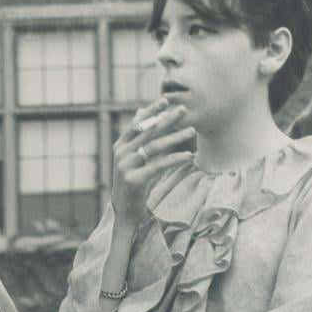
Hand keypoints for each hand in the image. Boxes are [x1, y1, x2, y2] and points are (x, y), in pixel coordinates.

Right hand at [111, 98, 195, 225]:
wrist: (125, 211)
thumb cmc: (134, 181)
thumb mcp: (133, 157)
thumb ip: (138, 136)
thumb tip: (140, 111)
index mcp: (120, 146)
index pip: (137, 124)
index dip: (151, 111)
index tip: (165, 100)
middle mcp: (121, 154)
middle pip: (148, 132)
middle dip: (167, 119)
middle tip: (183, 110)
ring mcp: (125, 167)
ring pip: (155, 147)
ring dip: (175, 137)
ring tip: (191, 131)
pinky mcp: (134, 180)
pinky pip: (158, 165)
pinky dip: (175, 159)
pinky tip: (189, 155)